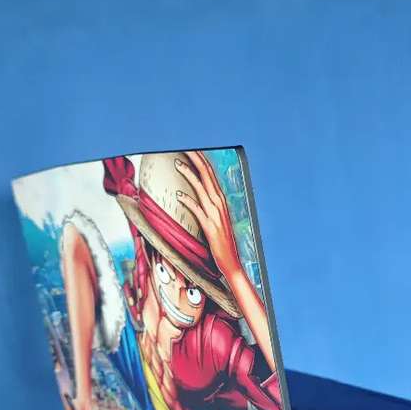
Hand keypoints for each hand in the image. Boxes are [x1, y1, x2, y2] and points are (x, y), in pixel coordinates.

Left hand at [174, 151, 240, 281]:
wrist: (232, 263)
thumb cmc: (221, 243)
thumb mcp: (215, 220)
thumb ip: (207, 207)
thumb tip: (193, 197)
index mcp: (220, 200)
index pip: (210, 174)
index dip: (200, 160)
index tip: (190, 148)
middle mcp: (219, 204)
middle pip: (207, 175)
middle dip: (195, 159)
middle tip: (184, 146)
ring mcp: (216, 215)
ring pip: (202, 188)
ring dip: (190, 174)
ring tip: (178, 163)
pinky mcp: (211, 227)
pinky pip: (198, 210)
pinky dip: (189, 201)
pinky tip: (179, 195)